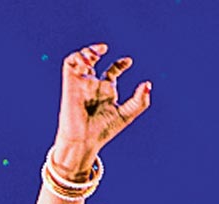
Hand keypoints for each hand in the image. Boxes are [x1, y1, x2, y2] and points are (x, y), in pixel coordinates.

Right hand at [53, 42, 150, 174]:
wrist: (84, 139)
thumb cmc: (103, 131)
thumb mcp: (126, 115)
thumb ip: (140, 101)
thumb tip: (148, 84)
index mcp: (106, 92)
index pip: (112, 72)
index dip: (120, 64)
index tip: (129, 61)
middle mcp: (93, 86)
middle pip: (94, 61)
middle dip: (97, 50)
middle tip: (105, 49)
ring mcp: (81, 83)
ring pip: (80, 59)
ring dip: (87, 51)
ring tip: (96, 54)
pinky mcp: (70, 83)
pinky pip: (69, 63)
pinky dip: (77, 56)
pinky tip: (88, 61)